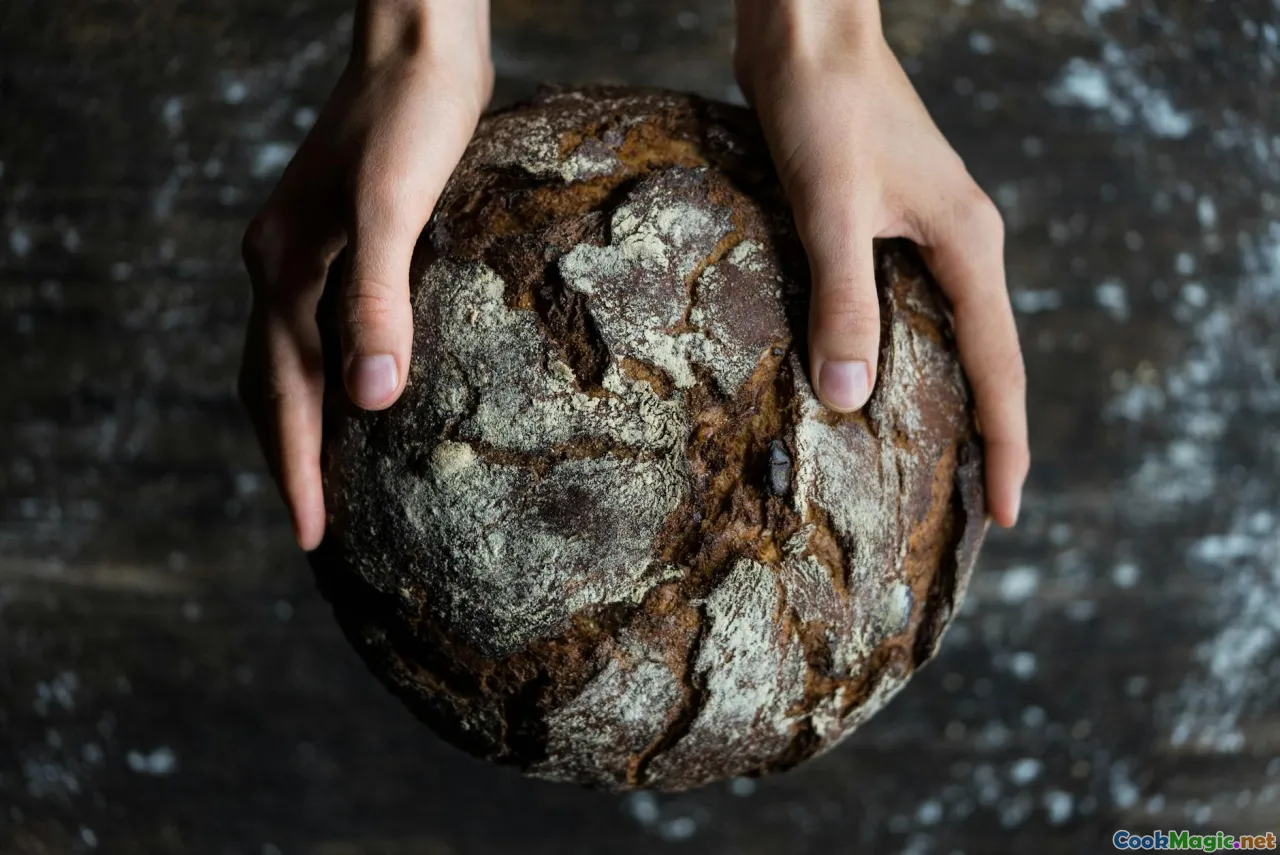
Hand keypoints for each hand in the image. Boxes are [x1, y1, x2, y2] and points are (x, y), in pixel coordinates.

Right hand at [239, 0, 492, 549]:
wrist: (420, 46)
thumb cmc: (413, 118)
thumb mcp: (394, 208)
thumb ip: (376, 299)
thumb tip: (370, 400)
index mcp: (283, 270)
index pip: (281, 394)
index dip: (297, 470)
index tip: (313, 538)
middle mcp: (281, 266)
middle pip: (270, 386)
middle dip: (290, 460)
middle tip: (317, 529)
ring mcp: (307, 253)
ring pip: (292, 360)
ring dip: (305, 424)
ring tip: (332, 480)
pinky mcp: (343, 241)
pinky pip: (322, 328)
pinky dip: (334, 376)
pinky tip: (370, 392)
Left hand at [734, 0, 1028, 525]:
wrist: (806, 31)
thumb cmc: (824, 105)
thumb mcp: (831, 209)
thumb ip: (843, 301)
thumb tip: (848, 398)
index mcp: (966, 245)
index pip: (1000, 367)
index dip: (1005, 445)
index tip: (1007, 515)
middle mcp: (957, 243)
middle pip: (984, 358)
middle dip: (982, 434)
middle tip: (969, 509)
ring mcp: (921, 231)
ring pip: (942, 333)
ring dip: (939, 396)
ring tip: (925, 463)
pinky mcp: (882, 221)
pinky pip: (902, 304)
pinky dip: (894, 351)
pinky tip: (865, 379)